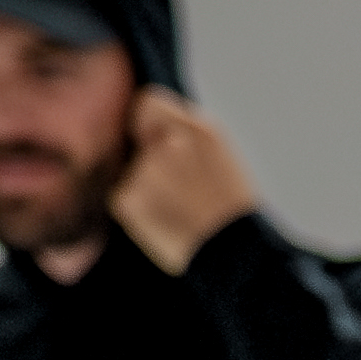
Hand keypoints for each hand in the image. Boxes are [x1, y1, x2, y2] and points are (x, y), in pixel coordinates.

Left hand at [110, 90, 258, 273]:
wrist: (235, 256)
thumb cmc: (231, 211)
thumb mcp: (222, 156)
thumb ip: (186, 134)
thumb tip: (149, 127)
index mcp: (200, 130)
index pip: (147, 103)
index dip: (148, 123)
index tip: (155, 141)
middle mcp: (170, 144)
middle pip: (142, 143)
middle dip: (155, 163)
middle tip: (183, 192)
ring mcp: (147, 171)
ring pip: (135, 173)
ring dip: (150, 190)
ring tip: (180, 212)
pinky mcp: (128, 199)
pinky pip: (125, 198)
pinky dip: (140, 212)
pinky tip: (165, 223)